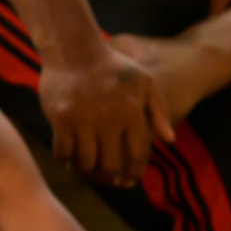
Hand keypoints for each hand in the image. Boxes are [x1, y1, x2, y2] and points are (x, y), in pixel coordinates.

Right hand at [39, 45, 174, 189]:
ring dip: (88, 171)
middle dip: (111, 177)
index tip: (130, 180)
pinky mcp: (61, 119)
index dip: (135, 171)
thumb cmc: (114, 66)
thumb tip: (169, 140)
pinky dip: (67, 160)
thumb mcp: (145, 82)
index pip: (138, 152)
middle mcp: (109, 118)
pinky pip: (62, 152)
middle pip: (111, 163)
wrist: (76, 50)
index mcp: (132, 110)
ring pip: (85, 162)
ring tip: (90, 171)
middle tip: (109, 180)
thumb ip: (159, 111)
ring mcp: (83, 119)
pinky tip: (72, 158)